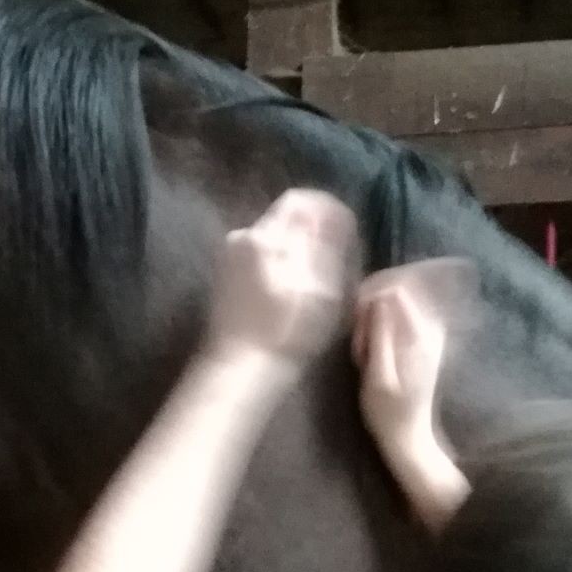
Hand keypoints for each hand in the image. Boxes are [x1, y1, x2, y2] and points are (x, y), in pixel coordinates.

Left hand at [206, 189, 349, 363]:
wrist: (239, 370)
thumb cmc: (287, 331)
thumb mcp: (320, 286)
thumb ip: (326, 243)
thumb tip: (334, 213)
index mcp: (265, 235)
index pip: (299, 200)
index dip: (328, 209)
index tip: (347, 230)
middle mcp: (241, 237)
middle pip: (285, 220)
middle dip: (313, 232)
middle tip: (337, 258)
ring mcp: (228, 259)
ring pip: (273, 240)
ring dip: (297, 251)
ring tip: (318, 279)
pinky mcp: (224, 281)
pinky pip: (260, 259)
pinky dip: (280, 266)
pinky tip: (291, 293)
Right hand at [354, 276, 447, 453]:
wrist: (407, 436)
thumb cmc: (386, 411)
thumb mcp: (377, 375)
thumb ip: (379, 335)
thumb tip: (378, 298)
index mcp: (420, 336)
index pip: (394, 292)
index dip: (368, 303)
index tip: (355, 329)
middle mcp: (430, 330)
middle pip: (393, 300)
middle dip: (369, 319)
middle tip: (360, 352)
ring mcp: (428, 335)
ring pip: (391, 312)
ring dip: (371, 330)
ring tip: (364, 358)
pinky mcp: (423, 342)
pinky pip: (396, 324)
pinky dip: (379, 336)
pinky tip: (372, 358)